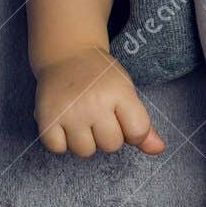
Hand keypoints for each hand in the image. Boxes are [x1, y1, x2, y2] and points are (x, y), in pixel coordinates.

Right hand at [34, 46, 166, 156]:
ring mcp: (69, 111)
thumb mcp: (127, 93)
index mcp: (120, 93)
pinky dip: (61, 141)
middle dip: (107, 136)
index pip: (138, 132)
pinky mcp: (46, 117)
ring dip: (84, 141)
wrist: (67, 55)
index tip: (123, 119)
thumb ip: (143, 125)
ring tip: (81, 120)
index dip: (133, 132)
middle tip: (99, 116)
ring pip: (85, 151)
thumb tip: (159, 150)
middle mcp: (95, 102)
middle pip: (111, 145)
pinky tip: (64, 124)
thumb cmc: (102, 78)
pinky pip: (58, 148)